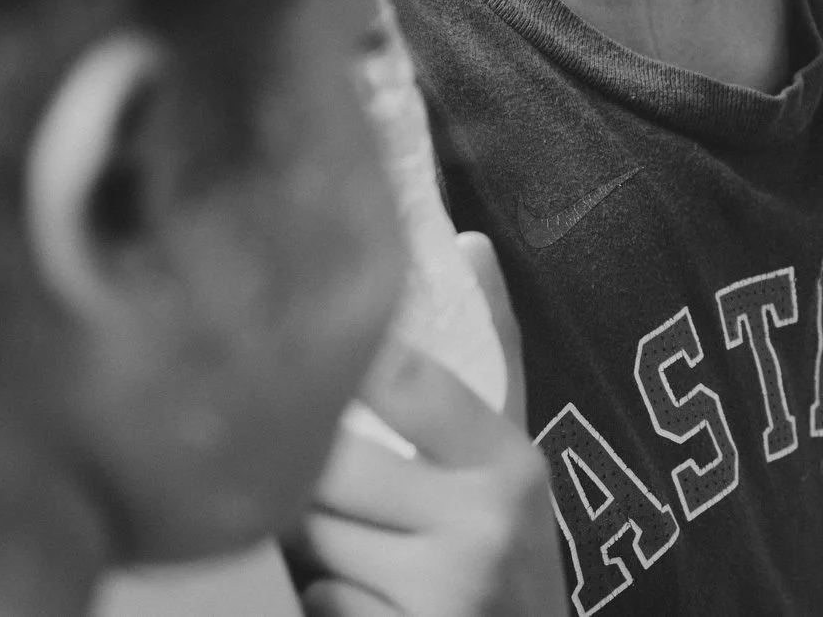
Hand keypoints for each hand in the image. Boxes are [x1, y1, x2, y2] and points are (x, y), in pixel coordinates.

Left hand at [286, 247, 561, 615]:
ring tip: (346, 536)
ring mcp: (442, 595)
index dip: (347, 361)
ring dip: (310, 539)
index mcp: (508, 462)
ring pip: (313, 541)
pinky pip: (316, 604)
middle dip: (313, 475)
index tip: (307, 344)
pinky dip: (323, 599)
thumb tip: (468, 241)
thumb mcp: (515, 451)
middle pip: (333, 469)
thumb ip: (494, 346)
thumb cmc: (514, 544)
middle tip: (321, 474)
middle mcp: (480, 525)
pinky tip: (358, 594)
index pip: (407, 383)